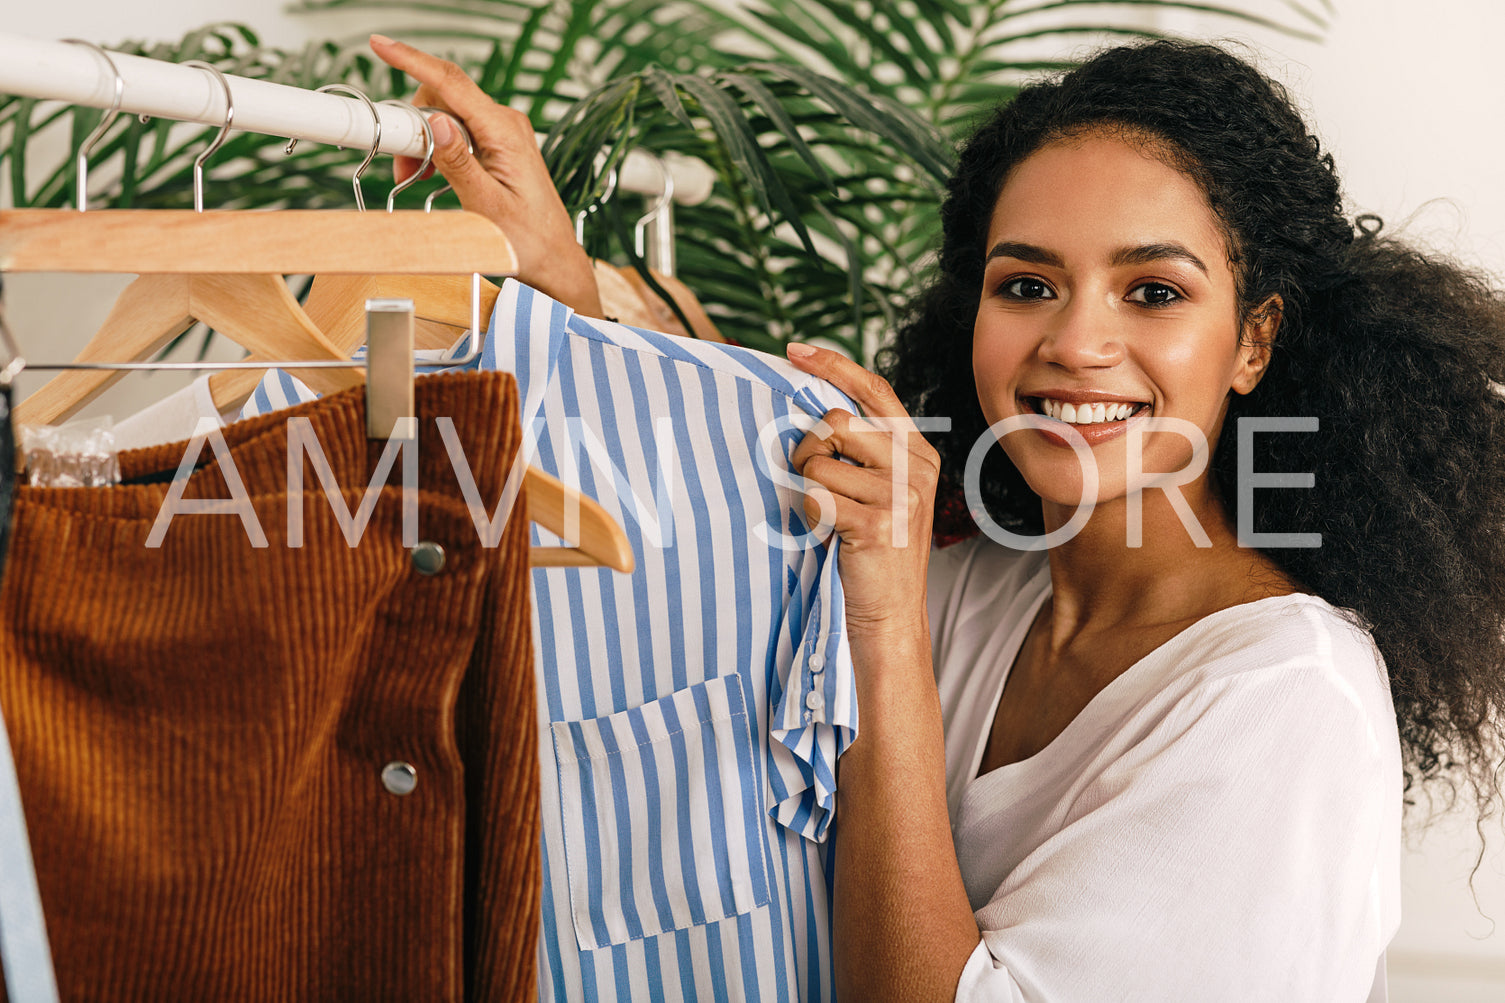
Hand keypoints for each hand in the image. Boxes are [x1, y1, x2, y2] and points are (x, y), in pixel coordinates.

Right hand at [367, 35, 602, 316]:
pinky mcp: (498, 144)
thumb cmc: (526, 240)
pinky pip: (458, 131)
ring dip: (422, 140)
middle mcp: (506, 123)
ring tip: (414, 177)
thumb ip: (458, 163)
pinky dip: (437, 147)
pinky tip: (430, 173)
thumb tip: (436, 121)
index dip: (412, 60)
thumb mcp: (485, 206)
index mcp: (505, 132)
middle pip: (443, 96)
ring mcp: (503, 132)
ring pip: (446, 115)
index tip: (380, 44)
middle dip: (413, 123)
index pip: (452, 83)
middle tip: (401, 165)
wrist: (552, 260)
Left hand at [785, 342, 938, 642]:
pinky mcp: (877, 522)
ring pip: (819, 462)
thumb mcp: (883, 492)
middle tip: (814, 481)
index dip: (834, 365)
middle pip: (838, 422)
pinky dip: (809, 515)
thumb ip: (865, 451)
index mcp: (918, 451)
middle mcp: (916, 466)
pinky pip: (815, 497)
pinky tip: (830, 534)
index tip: (796, 350)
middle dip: (809, 448)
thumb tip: (816, 413)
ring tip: (830, 516)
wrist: (891, 613)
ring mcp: (900, 494)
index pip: (875, 390)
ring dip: (808, 489)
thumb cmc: (875, 551)